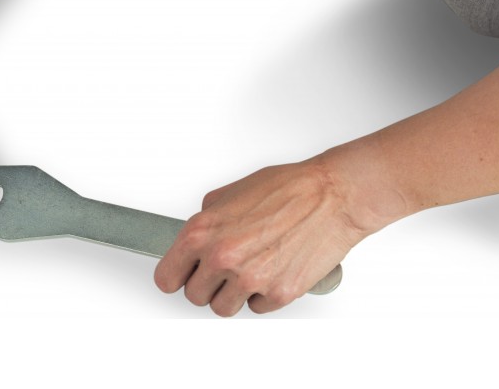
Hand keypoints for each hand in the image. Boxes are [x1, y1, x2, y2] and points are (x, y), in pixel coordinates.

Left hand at [154, 155, 390, 315]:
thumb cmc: (288, 189)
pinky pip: (257, 308)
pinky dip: (262, 295)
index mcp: (202, 232)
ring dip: (232, 294)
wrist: (333, 196)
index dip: (175, 276)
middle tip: (223, 270)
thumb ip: (207, 220)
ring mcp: (250, 279)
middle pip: (194, 296)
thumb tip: (197, 240)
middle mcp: (222, 258)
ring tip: (249, 270)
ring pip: (223, 308)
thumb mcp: (231, 193)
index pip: (166, 277)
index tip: (182, 276)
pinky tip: (272, 271)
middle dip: (207, 284)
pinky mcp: (278, 294)